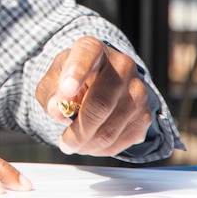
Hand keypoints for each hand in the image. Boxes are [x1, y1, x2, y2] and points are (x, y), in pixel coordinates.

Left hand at [36, 36, 152, 155]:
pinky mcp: (145, 114)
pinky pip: (123, 139)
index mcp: (92, 49)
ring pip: (112, 127)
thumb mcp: (53, 82)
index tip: (67, 89)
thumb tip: (58, 110)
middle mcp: (121, 65)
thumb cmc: (71, 82)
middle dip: (80, 129)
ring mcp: (138, 89)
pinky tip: (91, 143)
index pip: (87, 55)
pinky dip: (103, 148)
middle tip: (65, 143)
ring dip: (89, 143)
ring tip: (74, 143)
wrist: (99, 84)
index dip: (77, 72)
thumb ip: (51, 94)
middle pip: (101, 103)